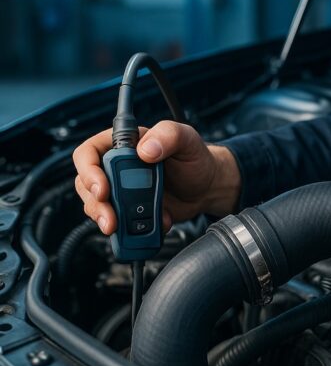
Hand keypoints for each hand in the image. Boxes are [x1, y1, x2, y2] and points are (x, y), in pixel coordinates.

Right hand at [73, 121, 240, 234]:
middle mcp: (117, 168)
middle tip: (111, 219)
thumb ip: (168, 135)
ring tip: (127, 228)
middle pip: (87, 186)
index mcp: (124, 144)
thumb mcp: (186, 138)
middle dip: (96, 205)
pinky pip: (120, 224)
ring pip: (98, 208)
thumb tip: (146, 150)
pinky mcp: (130, 211)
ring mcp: (122, 191)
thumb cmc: (195, 158)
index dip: (88, 172)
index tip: (103, 189)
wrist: (208, 186)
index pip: (88, 153)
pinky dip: (133, 230)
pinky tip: (157, 224)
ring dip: (109, 221)